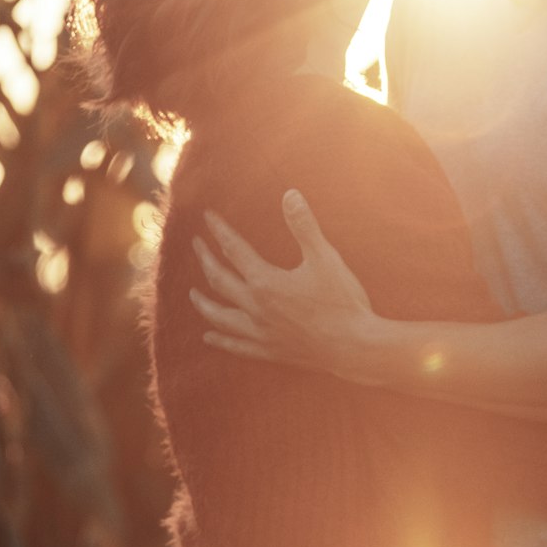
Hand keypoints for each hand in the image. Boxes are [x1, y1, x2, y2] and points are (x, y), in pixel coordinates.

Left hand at [189, 190, 375, 373]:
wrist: (354, 348)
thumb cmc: (342, 301)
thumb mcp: (326, 258)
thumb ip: (304, 226)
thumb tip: (290, 195)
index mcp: (266, 282)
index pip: (234, 250)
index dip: (219, 231)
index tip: (208, 217)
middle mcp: (256, 307)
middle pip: (220, 280)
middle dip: (205, 259)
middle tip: (197, 244)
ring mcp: (261, 332)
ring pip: (220, 316)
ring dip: (204, 303)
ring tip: (192, 293)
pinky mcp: (270, 351)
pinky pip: (237, 345)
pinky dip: (221, 339)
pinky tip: (209, 337)